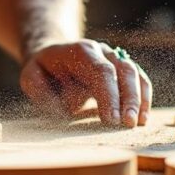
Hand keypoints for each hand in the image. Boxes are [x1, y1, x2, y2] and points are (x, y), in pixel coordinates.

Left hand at [20, 40, 152, 126]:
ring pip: (134, 74)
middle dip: (128, 98)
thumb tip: (65, 110)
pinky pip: (139, 81)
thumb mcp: (31, 78)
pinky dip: (144, 99)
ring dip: (139, 99)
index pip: (101, 71)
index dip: (109, 95)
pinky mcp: (121, 71)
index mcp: (80, 51)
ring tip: (138, 123)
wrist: (52, 56)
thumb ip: (43, 92)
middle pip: (123, 70)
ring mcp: (114, 59)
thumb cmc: (42, 71)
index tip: (112, 119)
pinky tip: (143, 118)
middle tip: (127, 123)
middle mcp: (101, 51)